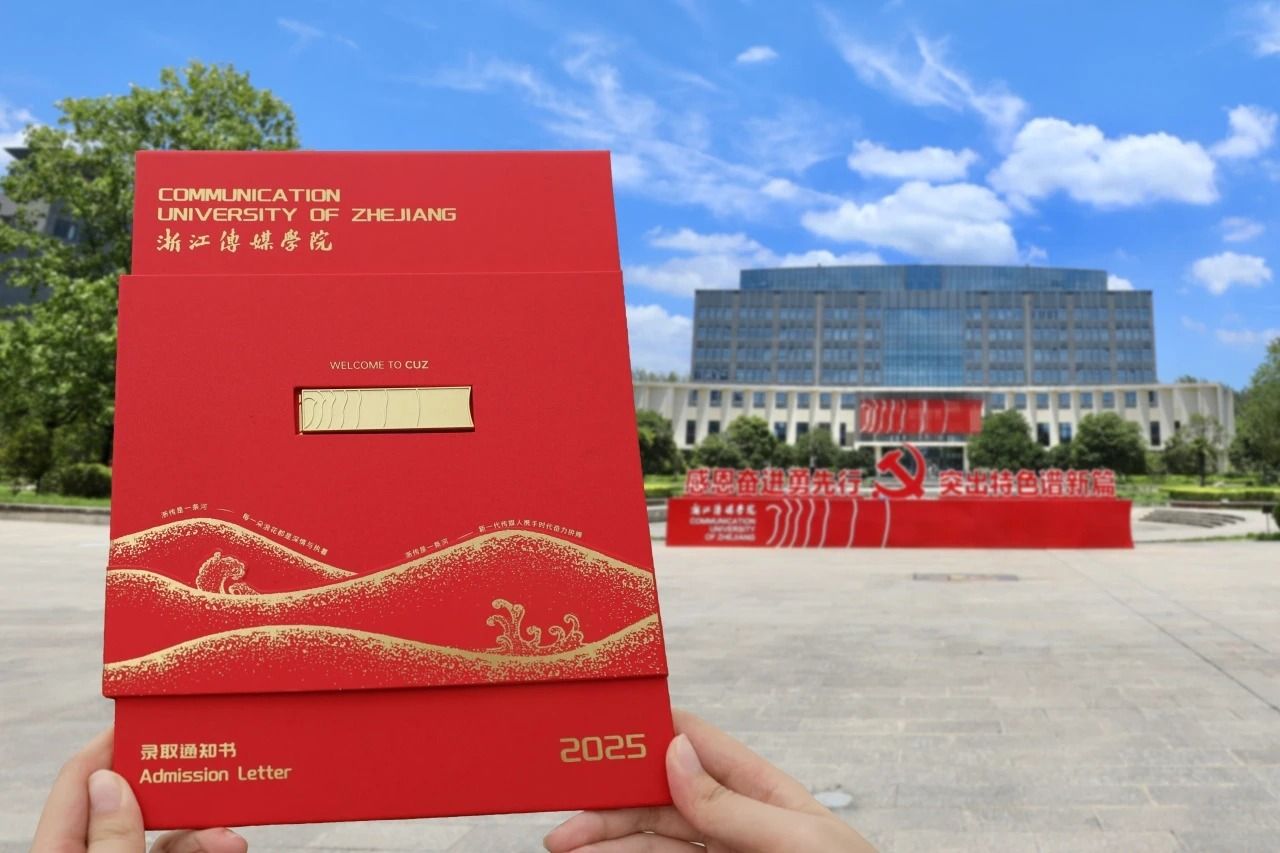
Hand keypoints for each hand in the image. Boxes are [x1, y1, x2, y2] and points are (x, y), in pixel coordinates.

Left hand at [30, 728, 247, 852]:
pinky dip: (203, 846)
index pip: (80, 782)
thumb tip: (110, 781)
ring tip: (232, 830)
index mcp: (61, 850)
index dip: (112, 743)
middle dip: (174, 786)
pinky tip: (228, 843)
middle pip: (129, 803)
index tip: (151, 715)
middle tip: (206, 757)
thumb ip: (111, 837)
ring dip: (201, 826)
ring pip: (160, 833)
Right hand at [544, 709, 875, 851]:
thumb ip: (731, 803)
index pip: (695, 745)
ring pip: (650, 841)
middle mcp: (734, 822)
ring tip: (564, 846)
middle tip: (564, 818)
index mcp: (762, 789)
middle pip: (658, 800)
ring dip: (605, 841)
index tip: (600, 735)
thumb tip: (674, 754)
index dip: (647, 733)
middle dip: (609, 803)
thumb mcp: (796, 838)